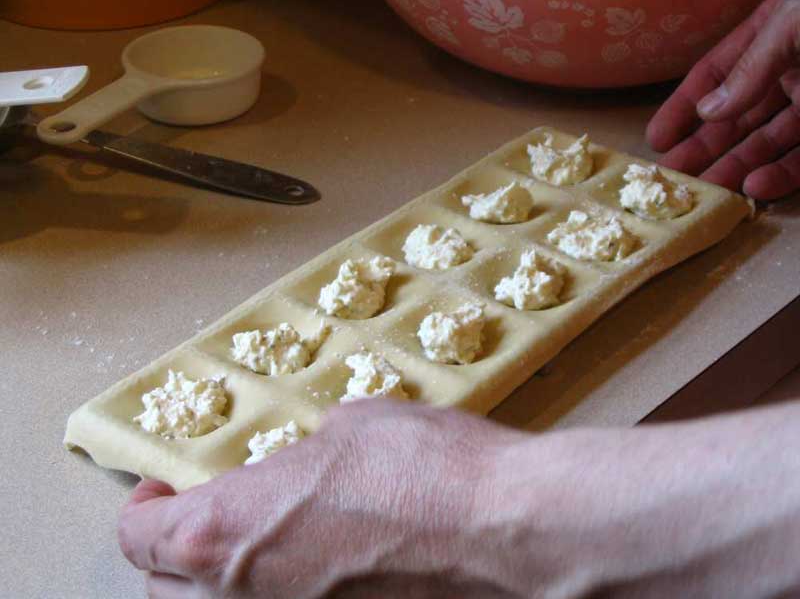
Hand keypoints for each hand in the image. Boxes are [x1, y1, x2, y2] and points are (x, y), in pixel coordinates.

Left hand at [118, 397, 799, 597]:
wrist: (505, 526)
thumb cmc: (425, 467)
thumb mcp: (347, 428)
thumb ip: (300, 459)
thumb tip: (303, 470)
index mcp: (231, 531)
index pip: (143, 539)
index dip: (143, 511)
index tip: (158, 489)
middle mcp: (249, 595)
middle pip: (166, 591)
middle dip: (170, 555)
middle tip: (194, 522)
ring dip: (219, 580)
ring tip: (250, 541)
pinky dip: (276, 591)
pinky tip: (313, 559)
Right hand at [647, 0, 799, 199]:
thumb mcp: (791, 23)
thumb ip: (750, 68)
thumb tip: (707, 112)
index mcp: (769, 36)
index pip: (714, 75)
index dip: (682, 108)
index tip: (656, 140)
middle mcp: (786, 71)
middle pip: (733, 118)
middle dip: (701, 149)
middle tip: (671, 179)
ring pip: (765, 144)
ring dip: (734, 170)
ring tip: (705, 194)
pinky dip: (781, 175)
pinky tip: (755, 186)